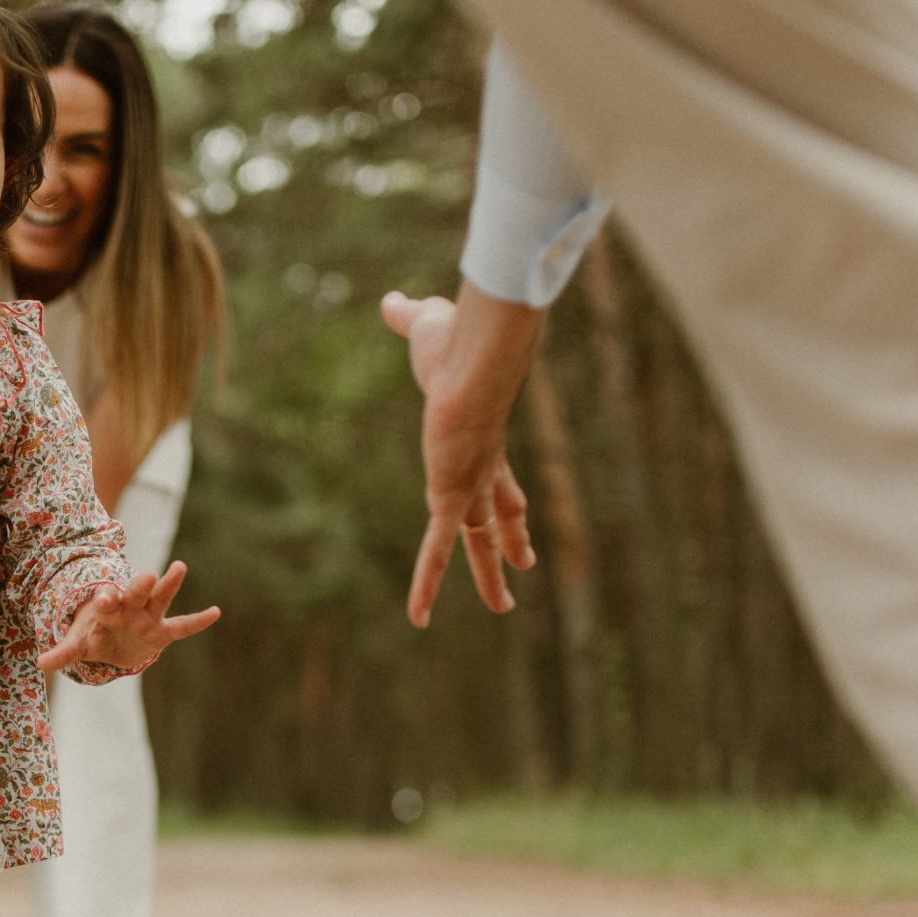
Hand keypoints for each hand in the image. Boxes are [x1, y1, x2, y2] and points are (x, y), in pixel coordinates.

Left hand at [36, 561, 220, 675]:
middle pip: (134, 593)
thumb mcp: (78, 643)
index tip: (105, 598)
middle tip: (147, 576)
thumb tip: (40, 664)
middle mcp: (129, 606)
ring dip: (168, 585)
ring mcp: (148, 616)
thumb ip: (63, 652)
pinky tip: (215, 612)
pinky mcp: (162, 631)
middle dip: (139, 586)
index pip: (106, 601)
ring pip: (159, 598)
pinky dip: (197, 622)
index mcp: (106, 607)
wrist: (110, 640)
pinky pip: (182, 627)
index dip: (105, 600)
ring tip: (179, 567)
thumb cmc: (93, 634)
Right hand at [381, 283, 542, 628]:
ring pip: (479, 543)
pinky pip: (436, 552)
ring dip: (490, 578)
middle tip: (525, 566)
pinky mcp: (450, 500)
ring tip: (505, 608)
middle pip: (499, 515)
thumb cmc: (455, 340)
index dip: (510, 501)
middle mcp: (480, 468)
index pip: (501, 478)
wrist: (471, 359)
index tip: (520, 517)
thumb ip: (409, 319)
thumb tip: (393, 298)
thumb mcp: (426, 329)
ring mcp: (466, 488)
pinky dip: (427, 586)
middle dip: (511, 541)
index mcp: (481, 439)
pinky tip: (419, 618)